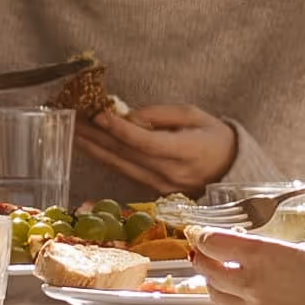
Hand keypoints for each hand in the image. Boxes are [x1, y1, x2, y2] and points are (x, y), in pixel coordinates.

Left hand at [79, 94, 238, 195]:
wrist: (232, 171)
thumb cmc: (215, 138)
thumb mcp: (195, 115)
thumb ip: (162, 115)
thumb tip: (130, 115)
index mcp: (185, 151)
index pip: (146, 142)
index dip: (121, 129)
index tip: (99, 114)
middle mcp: (169, 172)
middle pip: (126, 153)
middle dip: (96, 134)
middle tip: (72, 116)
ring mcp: (159, 184)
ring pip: (119, 164)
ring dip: (93, 147)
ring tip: (72, 130)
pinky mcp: (152, 189)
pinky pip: (124, 171)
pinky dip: (105, 156)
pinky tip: (88, 145)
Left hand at [196, 220, 304, 304]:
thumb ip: (273, 253)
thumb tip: (252, 254)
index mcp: (264, 257)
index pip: (214, 244)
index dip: (204, 237)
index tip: (201, 234)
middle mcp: (254, 285)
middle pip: (209, 272)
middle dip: (203, 259)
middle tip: (202, 253)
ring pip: (219, 298)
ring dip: (215, 285)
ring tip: (220, 276)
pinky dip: (239, 304)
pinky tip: (249, 298)